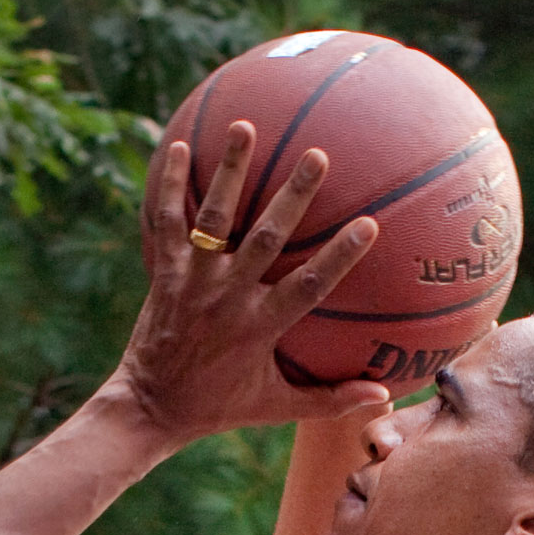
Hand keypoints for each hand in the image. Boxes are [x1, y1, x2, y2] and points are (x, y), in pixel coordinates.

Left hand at [109, 125, 389, 446]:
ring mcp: (194, 282)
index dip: (339, 255)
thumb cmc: (218, 407)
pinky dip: (171, 186)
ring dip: (231, 171)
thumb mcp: (274, 407)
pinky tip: (179, 147)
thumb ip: (329, 400)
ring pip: (215, 218)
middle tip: (317, 156)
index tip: (369, 223)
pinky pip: (167, 223)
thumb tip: (382, 395)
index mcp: (260, 327)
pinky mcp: (166, 273)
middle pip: (266, 238)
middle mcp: (228, 298)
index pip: (309, 286)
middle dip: (292, 196)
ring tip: (245, 126)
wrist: (150, 408)